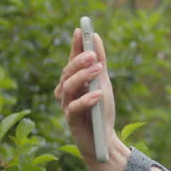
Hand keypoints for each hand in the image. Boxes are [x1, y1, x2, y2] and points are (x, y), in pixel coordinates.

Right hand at [53, 27, 117, 170]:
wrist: (104, 140)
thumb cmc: (101, 111)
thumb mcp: (104, 83)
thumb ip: (100, 62)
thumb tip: (95, 36)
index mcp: (74, 81)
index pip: (72, 60)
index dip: (75, 45)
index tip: (80, 30)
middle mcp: (66, 91)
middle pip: (68, 73)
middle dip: (80, 61)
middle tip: (94, 54)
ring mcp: (67, 105)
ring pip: (68, 87)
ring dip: (83, 76)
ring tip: (98, 69)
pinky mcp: (71, 120)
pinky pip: (75, 108)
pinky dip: (87, 99)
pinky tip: (98, 93)